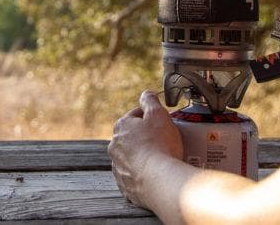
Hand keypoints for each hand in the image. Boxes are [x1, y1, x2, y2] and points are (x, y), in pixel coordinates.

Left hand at [108, 90, 182, 208]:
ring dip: (144, 157)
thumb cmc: (160, 145)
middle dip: (146, 138)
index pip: (136, 115)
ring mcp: (118, 167)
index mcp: (121, 127)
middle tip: (164, 141)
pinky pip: (135, 177)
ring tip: (162, 160)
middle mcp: (114, 147)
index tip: (162, 122)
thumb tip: (146, 94)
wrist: (160, 180)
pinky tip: (156, 175)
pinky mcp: (125, 186)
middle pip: (133, 137)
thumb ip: (150, 100)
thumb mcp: (158, 114)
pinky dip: (144, 175)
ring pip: (132, 158)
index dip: (151, 117)